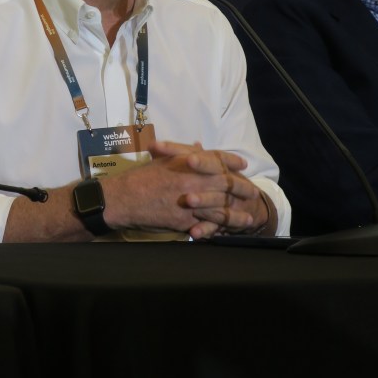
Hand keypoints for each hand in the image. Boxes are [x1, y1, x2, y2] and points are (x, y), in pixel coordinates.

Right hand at [102, 139, 267, 239]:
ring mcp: (190, 202)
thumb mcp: (162, 160)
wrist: (123, 199)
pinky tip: (228, 231)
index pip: (215, 159)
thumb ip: (182, 153)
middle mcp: (192, 180)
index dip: (231, 160)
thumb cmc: (140, 177)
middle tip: (254, 192)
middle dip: (242, 188)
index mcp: (187, 163)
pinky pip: (205, 224)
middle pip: (225, 183)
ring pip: (220, 207)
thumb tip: (198, 147)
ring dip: (237, 213)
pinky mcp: (184, 220)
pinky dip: (218, 228)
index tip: (243, 164)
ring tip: (250, 219)